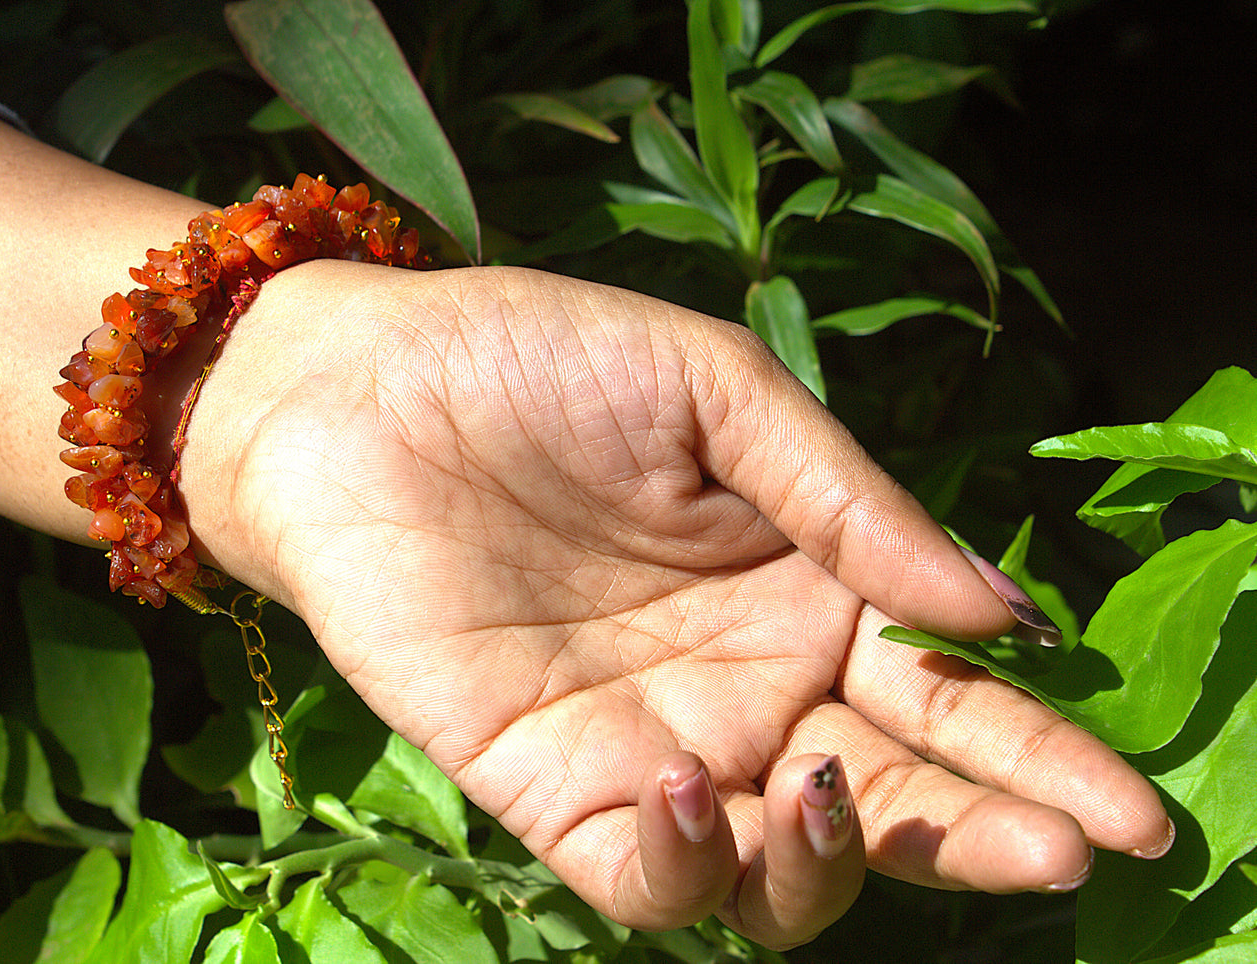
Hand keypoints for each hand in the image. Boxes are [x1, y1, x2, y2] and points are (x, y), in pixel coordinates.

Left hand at [179, 260, 1170, 948]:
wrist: (353, 390)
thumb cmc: (534, 363)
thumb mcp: (715, 393)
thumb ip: (848, 503)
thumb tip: (1003, 611)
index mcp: (803, 590)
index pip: (946, 694)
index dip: (1039, 751)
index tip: (1131, 802)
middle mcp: (744, 685)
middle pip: (893, 798)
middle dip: (987, 836)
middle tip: (1069, 850)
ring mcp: (651, 742)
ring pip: (782, 869)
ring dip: (841, 861)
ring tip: (841, 791)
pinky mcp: (547, 783)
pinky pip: (645, 874)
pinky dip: (692, 861)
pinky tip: (700, 782)